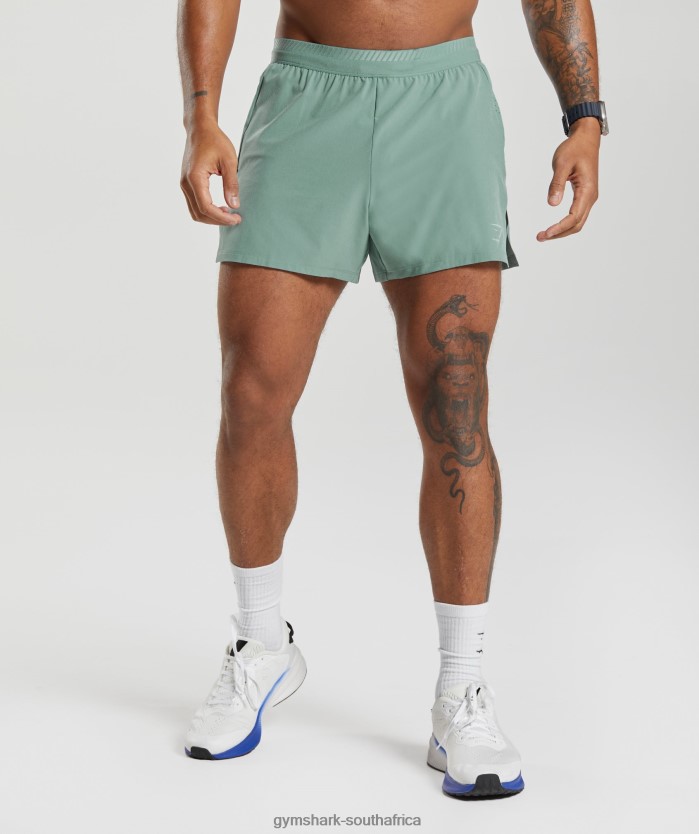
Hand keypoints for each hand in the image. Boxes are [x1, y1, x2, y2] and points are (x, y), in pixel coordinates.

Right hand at [180, 121, 240, 225]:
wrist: (200, 129)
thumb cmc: (215, 140)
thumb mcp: (229, 161)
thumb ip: (232, 184)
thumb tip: (234, 206)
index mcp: (195, 177)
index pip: (206, 207)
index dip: (222, 218)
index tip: (237, 219)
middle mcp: (185, 183)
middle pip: (199, 214)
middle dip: (217, 221)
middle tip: (236, 219)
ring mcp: (184, 184)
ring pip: (195, 212)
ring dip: (211, 217)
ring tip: (229, 214)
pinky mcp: (186, 184)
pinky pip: (194, 204)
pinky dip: (207, 211)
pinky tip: (221, 207)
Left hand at [537, 117, 599, 241]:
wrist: (586, 139)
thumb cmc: (575, 149)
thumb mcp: (562, 163)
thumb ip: (557, 184)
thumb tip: (552, 204)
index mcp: (587, 190)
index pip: (574, 217)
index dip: (560, 228)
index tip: (546, 233)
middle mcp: (590, 197)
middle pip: (576, 225)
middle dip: (559, 234)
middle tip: (540, 237)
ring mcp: (589, 197)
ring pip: (577, 222)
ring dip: (562, 231)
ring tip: (544, 235)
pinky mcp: (584, 196)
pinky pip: (576, 216)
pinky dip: (565, 224)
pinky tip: (553, 227)